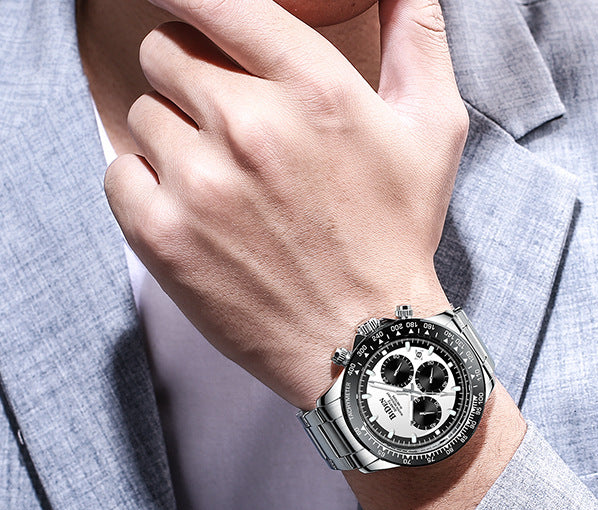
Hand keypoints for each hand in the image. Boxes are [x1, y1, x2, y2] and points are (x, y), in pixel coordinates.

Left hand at [104, 0, 467, 409]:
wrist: (366, 341)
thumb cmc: (396, 237)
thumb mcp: (432, 132)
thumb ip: (418, 35)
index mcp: (314, 90)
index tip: (184, 7)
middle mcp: (250, 127)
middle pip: (166, 51)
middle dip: (192, 78)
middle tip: (229, 125)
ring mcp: (201, 185)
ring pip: (144, 113)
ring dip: (175, 138)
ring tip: (224, 183)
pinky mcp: (163, 237)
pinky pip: (119, 172)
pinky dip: (147, 186)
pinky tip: (194, 213)